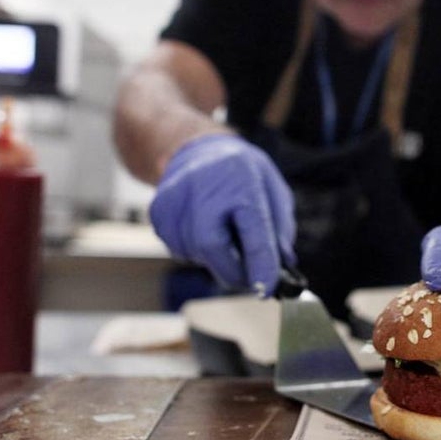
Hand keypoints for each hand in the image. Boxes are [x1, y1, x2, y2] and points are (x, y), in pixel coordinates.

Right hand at [149, 134, 295, 295]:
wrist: (197, 150)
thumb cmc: (241, 173)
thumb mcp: (273, 189)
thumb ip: (280, 227)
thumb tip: (282, 264)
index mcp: (241, 180)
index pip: (252, 228)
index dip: (260, 263)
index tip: (266, 289)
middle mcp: (204, 188)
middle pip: (212, 247)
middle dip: (233, 271)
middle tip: (250, 276)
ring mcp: (175, 200)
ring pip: (196, 254)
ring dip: (215, 258)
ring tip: (223, 232)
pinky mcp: (158, 213)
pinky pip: (179, 250)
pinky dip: (196, 250)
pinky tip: (202, 227)